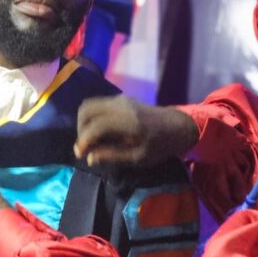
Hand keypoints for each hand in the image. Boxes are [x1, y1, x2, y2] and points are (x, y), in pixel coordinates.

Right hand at [75, 96, 198, 167]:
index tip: (80, 155)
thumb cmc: (159, 145)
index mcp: (127, 121)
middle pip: (86, 110)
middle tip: (84, 147)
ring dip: (83, 122)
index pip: (96, 126)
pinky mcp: (120, 98)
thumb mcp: (138, 157)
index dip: (84, 141)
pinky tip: (96, 132)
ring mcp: (119, 99)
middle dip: (80, 130)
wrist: (177, 126)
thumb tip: (90, 158)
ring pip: (89, 105)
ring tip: (88, 140)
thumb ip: (113, 156)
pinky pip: (97, 104)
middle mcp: (120, 105)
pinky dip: (91, 117)